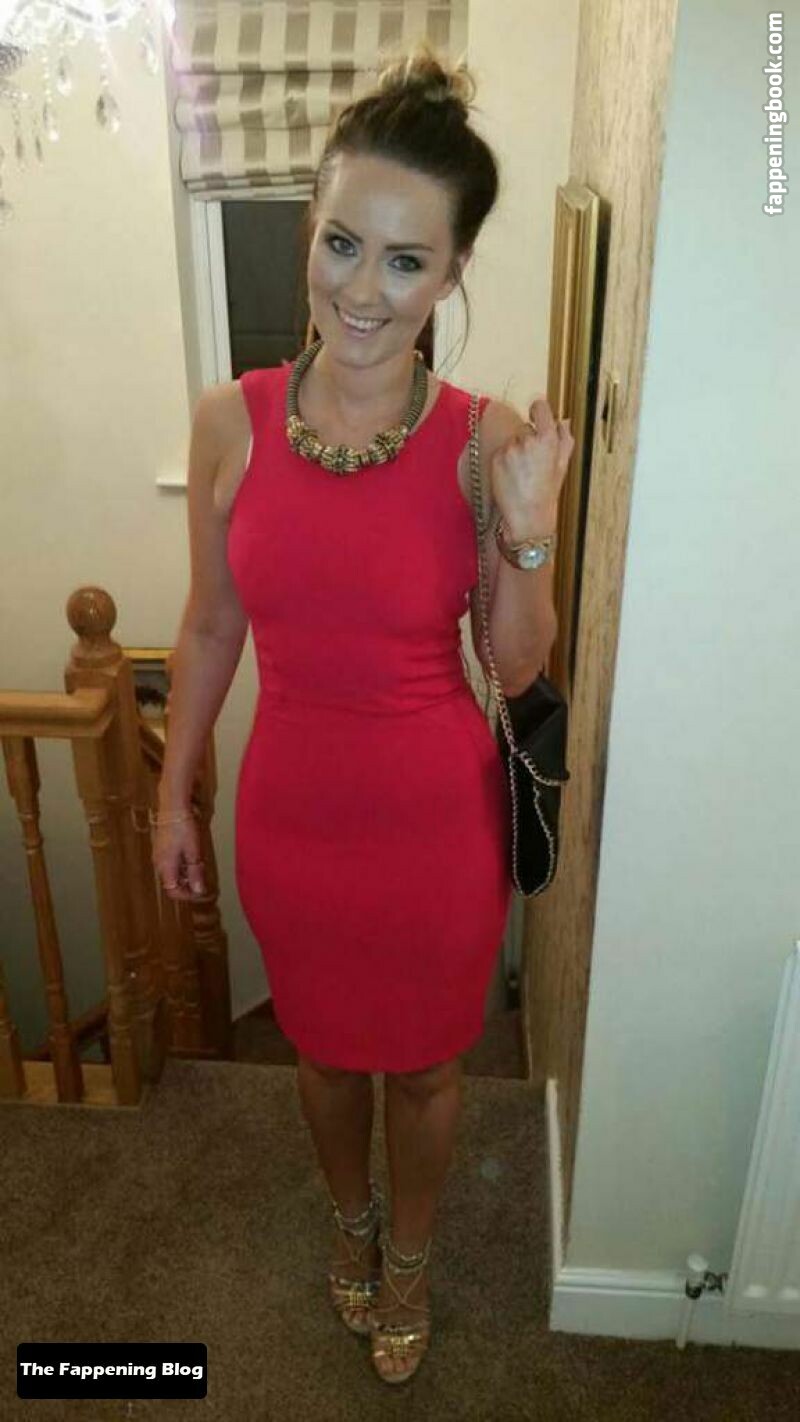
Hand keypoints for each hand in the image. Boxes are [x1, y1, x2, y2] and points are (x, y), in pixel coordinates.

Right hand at [151, 817, 206, 900]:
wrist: (172, 808)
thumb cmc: (183, 829)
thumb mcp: (193, 852)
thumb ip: (195, 872)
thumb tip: (198, 891)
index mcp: (166, 867)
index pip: (173, 891)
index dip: (187, 896)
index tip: (200, 893)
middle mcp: (159, 864)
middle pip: (172, 884)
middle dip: (187, 886)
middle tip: (202, 882)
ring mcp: (159, 856)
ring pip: (171, 874)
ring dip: (185, 877)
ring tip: (199, 869)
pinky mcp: (161, 849)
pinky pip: (170, 865)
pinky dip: (181, 867)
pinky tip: (191, 859)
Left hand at [489, 396, 574, 533]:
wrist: (526, 516)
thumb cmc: (546, 492)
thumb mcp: (562, 466)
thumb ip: (565, 439)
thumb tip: (563, 420)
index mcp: (548, 439)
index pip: (540, 407)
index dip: (538, 410)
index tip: (536, 415)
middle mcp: (527, 440)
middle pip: (525, 428)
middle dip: (528, 441)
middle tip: (533, 464)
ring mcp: (510, 449)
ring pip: (512, 441)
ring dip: (516, 452)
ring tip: (522, 473)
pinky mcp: (496, 458)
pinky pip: (501, 452)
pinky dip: (504, 461)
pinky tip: (511, 477)